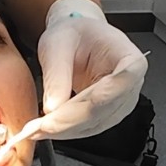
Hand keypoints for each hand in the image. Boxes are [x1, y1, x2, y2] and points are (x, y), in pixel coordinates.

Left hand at [22, 0, 147, 141]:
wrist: (78, 39)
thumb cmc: (74, 33)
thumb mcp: (58, 44)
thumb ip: (57, 74)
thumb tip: (53, 107)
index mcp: (130, 59)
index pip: (115, 87)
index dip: (86, 103)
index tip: (57, 114)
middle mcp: (131, 85)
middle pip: (102, 110)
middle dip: (67, 122)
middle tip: (37, 127)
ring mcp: (121, 103)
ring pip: (94, 125)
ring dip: (63, 130)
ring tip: (34, 129)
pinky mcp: (107, 115)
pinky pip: (87, 128)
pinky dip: (64, 131)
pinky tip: (44, 129)